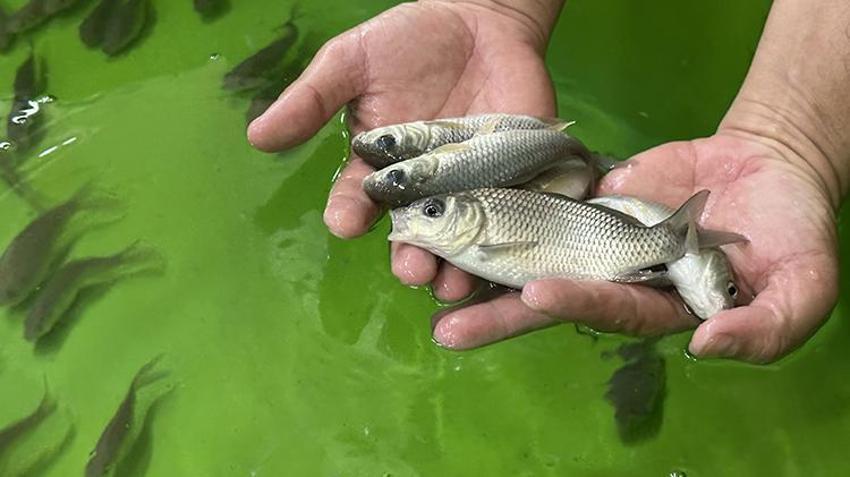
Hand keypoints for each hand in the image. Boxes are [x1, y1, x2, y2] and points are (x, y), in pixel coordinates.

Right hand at [247, 0, 559, 301]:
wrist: (482, 19)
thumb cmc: (411, 40)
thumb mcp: (352, 60)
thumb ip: (312, 98)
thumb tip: (257, 136)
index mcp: (381, 168)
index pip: (359, 200)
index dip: (350, 213)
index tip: (345, 223)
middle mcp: (425, 188)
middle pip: (414, 234)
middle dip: (411, 255)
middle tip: (411, 268)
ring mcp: (472, 186)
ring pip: (463, 238)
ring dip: (457, 264)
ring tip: (452, 279)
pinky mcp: (516, 177)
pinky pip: (512, 213)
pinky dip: (509, 236)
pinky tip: (503, 254)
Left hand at [432, 132, 838, 363]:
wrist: (773, 164)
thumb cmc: (796, 235)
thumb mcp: (802, 290)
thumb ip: (763, 327)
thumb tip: (707, 346)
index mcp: (659, 305)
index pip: (611, 308)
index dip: (577, 303)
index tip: (536, 294)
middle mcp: (618, 275)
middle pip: (553, 294)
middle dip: (500, 313)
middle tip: (448, 328)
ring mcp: (599, 233)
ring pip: (536, 249)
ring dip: (488, 263)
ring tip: (435, 275)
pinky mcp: (591, 194)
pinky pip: (545, 196)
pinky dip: (506, 202)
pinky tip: (465, 208)